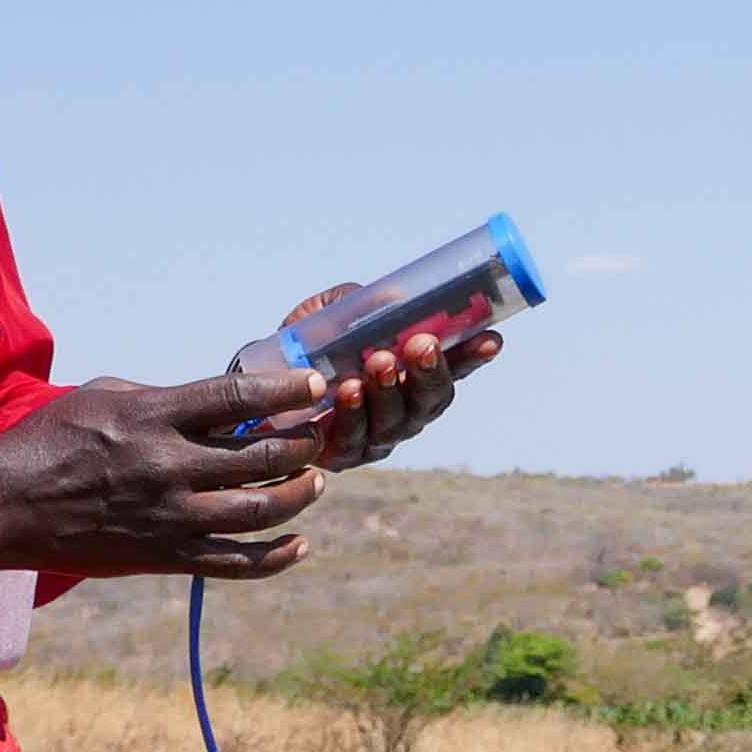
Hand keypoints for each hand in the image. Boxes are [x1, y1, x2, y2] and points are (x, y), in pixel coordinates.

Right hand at [0, 351, 330, 582]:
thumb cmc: (50, 440)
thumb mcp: (103, 395)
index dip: (286, 392)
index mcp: (153, 416)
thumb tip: (216, 403)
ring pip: (260, 509)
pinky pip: (236, 563)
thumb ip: (162, 397)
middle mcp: (168, 466)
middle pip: (263, 456)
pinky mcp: (164, 557)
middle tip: (318, 437)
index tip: (314, 386)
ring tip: (316, 482)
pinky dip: (277, 556)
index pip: (238, 398)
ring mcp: (169, 516)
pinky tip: (300, 543)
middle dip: (304, 445)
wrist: (7, 505)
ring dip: (301, 494)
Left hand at [271, 282, 500, 471]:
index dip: (475, 356)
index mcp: (413, 375)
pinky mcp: (343, 454)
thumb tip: (394, 297)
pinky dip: (354, 414)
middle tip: (421, 345)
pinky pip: (355, 438)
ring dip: (391, 390)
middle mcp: (405, 410)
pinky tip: (350, 391)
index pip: (454, 367)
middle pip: (433, 400)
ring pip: (398, 421)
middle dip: (430, 372)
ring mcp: (377, 436)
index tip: (491, 339)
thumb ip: (362, 305)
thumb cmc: (306, 347)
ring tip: (380, 362)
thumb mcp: (333, 315)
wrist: (259, 382)